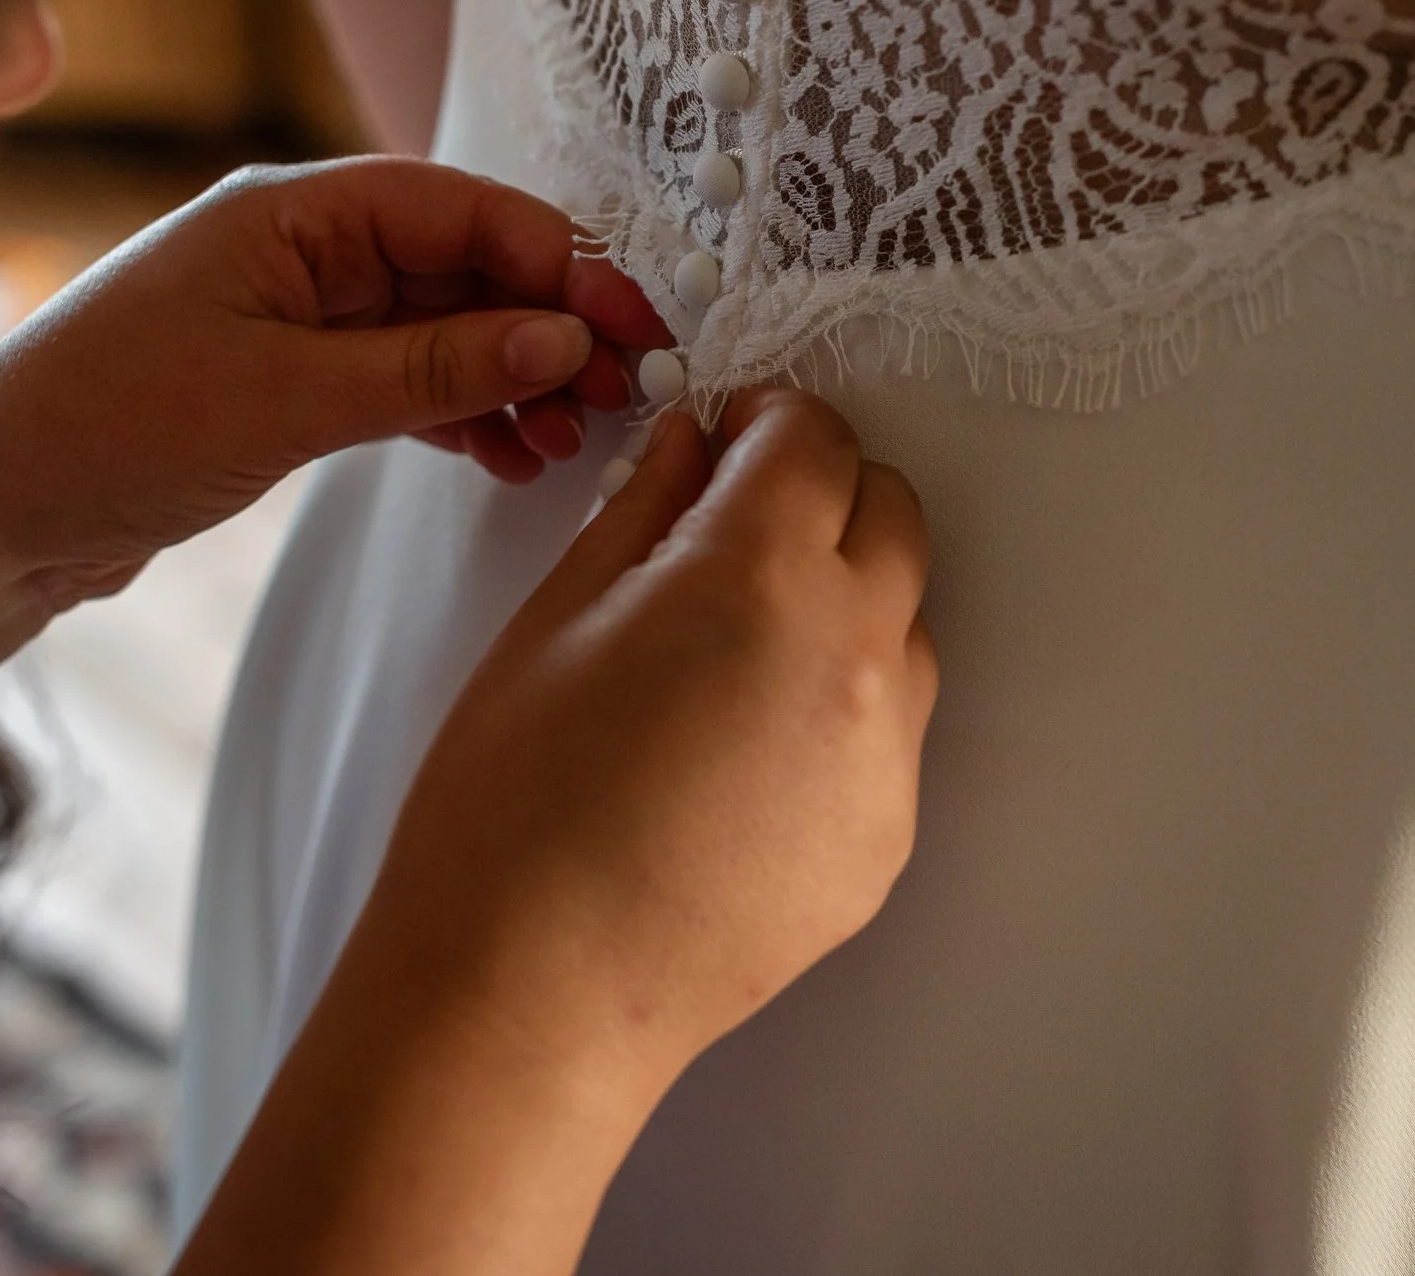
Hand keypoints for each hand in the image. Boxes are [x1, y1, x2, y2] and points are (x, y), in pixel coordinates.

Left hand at [0, 158, 668, 662]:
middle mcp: (300, 247)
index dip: (559, 264)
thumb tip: (561, 339)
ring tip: (572, 442)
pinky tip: (510, 459)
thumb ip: (433, 369)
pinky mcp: (284, 377)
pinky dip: (459, 413)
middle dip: (548, 326)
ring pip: (441, 327)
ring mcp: (293, 313)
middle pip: (463, 265)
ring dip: (512, 378)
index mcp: (293, 211)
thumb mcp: (288, 399)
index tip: (631, 326)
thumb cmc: (105, 430)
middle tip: (624, 394)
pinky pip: (402, 378)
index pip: (463, 210)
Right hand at [180, 389, 936, 1274]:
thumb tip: (694, 445)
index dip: (771, 421)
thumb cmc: (511, 808)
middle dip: (821, 497)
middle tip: (734, 525)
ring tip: (733, 650)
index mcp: (760, 574)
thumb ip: (644, 510)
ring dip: (842, 599)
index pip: (817, 441)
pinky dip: (839, 706)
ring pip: (903, 623)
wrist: (529, 993)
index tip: (733, 433)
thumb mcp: (555, 620)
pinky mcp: (886, 837)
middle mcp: (851, 653)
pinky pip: (888, 730)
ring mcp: (884, 754)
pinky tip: (743, 751)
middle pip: (889, 515)